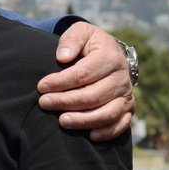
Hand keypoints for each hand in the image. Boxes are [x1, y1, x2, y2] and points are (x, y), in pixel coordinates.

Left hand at [38, 22, 133, 141]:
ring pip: (107, 113)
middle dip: (66, 101)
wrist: (109, 55)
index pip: (84, 74)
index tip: (41, 87)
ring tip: (62, 121)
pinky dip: (107, 132)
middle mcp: (121, 78)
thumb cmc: (88, 45)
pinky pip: (121, 124)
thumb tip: (63, 57)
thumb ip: (71, 40)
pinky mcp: (127, 109)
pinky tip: (90, 136)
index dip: (61, 82)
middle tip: (44, 103)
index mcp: (110, 57)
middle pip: (93, 95)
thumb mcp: (81, 33)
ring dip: (84, 120)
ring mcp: (126, 95)